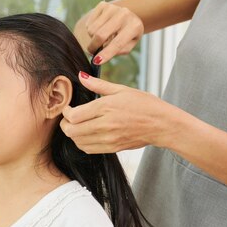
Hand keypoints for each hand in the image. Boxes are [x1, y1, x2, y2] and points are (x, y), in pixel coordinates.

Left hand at [60, 72, 177, 153]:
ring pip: (77, 141)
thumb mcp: (122, 90)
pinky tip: (86, 134)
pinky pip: (88, 149)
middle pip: (71, 131)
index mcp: (106, 107)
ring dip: (73, 134)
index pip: (74, 115)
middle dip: (65, 124)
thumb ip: (98, 85)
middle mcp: (105, 125)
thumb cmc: (144, 105)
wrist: (162, 125)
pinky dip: (81, 143)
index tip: (68, 108)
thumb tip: (81, 76)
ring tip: (77, 126)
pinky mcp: (112, 148)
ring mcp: (108, 138)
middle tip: (68, 118)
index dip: (66, 112)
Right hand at [74, 2, 143, 64]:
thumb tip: (100, 55)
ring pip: (92, 30)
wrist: (127, 17)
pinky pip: (89, 23)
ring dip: (93, 38)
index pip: (117, 43)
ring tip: (101, 37)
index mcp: (134, 26)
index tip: (96, 61)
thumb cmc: (127, 35)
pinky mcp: (103, 5)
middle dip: (93, 46)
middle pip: (100, 35)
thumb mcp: (128, 45)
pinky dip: (91, 29)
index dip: (106, 53)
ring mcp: (113, 8)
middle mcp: (124, 14)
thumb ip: (117, 51)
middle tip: (93, 52)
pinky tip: (100, 28)